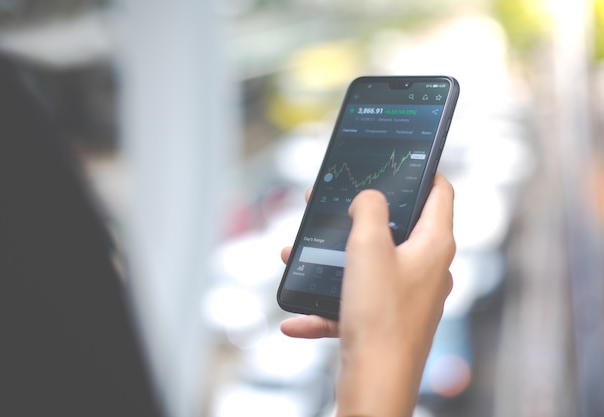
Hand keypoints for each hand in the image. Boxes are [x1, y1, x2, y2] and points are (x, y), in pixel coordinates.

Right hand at [280, 173, 455, 416]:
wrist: (376, 384)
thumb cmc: (380, 316)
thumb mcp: (368, 247)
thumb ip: (370, 210)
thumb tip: (371, 197)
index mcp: (434, 245)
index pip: (440, 192)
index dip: (423, 172)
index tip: (400, 161)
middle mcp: (426, 268)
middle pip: (397, 226)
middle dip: (359, 214)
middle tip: (333, 201)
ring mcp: (406, 296)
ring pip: (368, 263)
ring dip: (333, 258)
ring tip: (298, 251)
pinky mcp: (385, 319)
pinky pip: (353, 302)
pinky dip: (326, 305)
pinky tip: (296, 316)